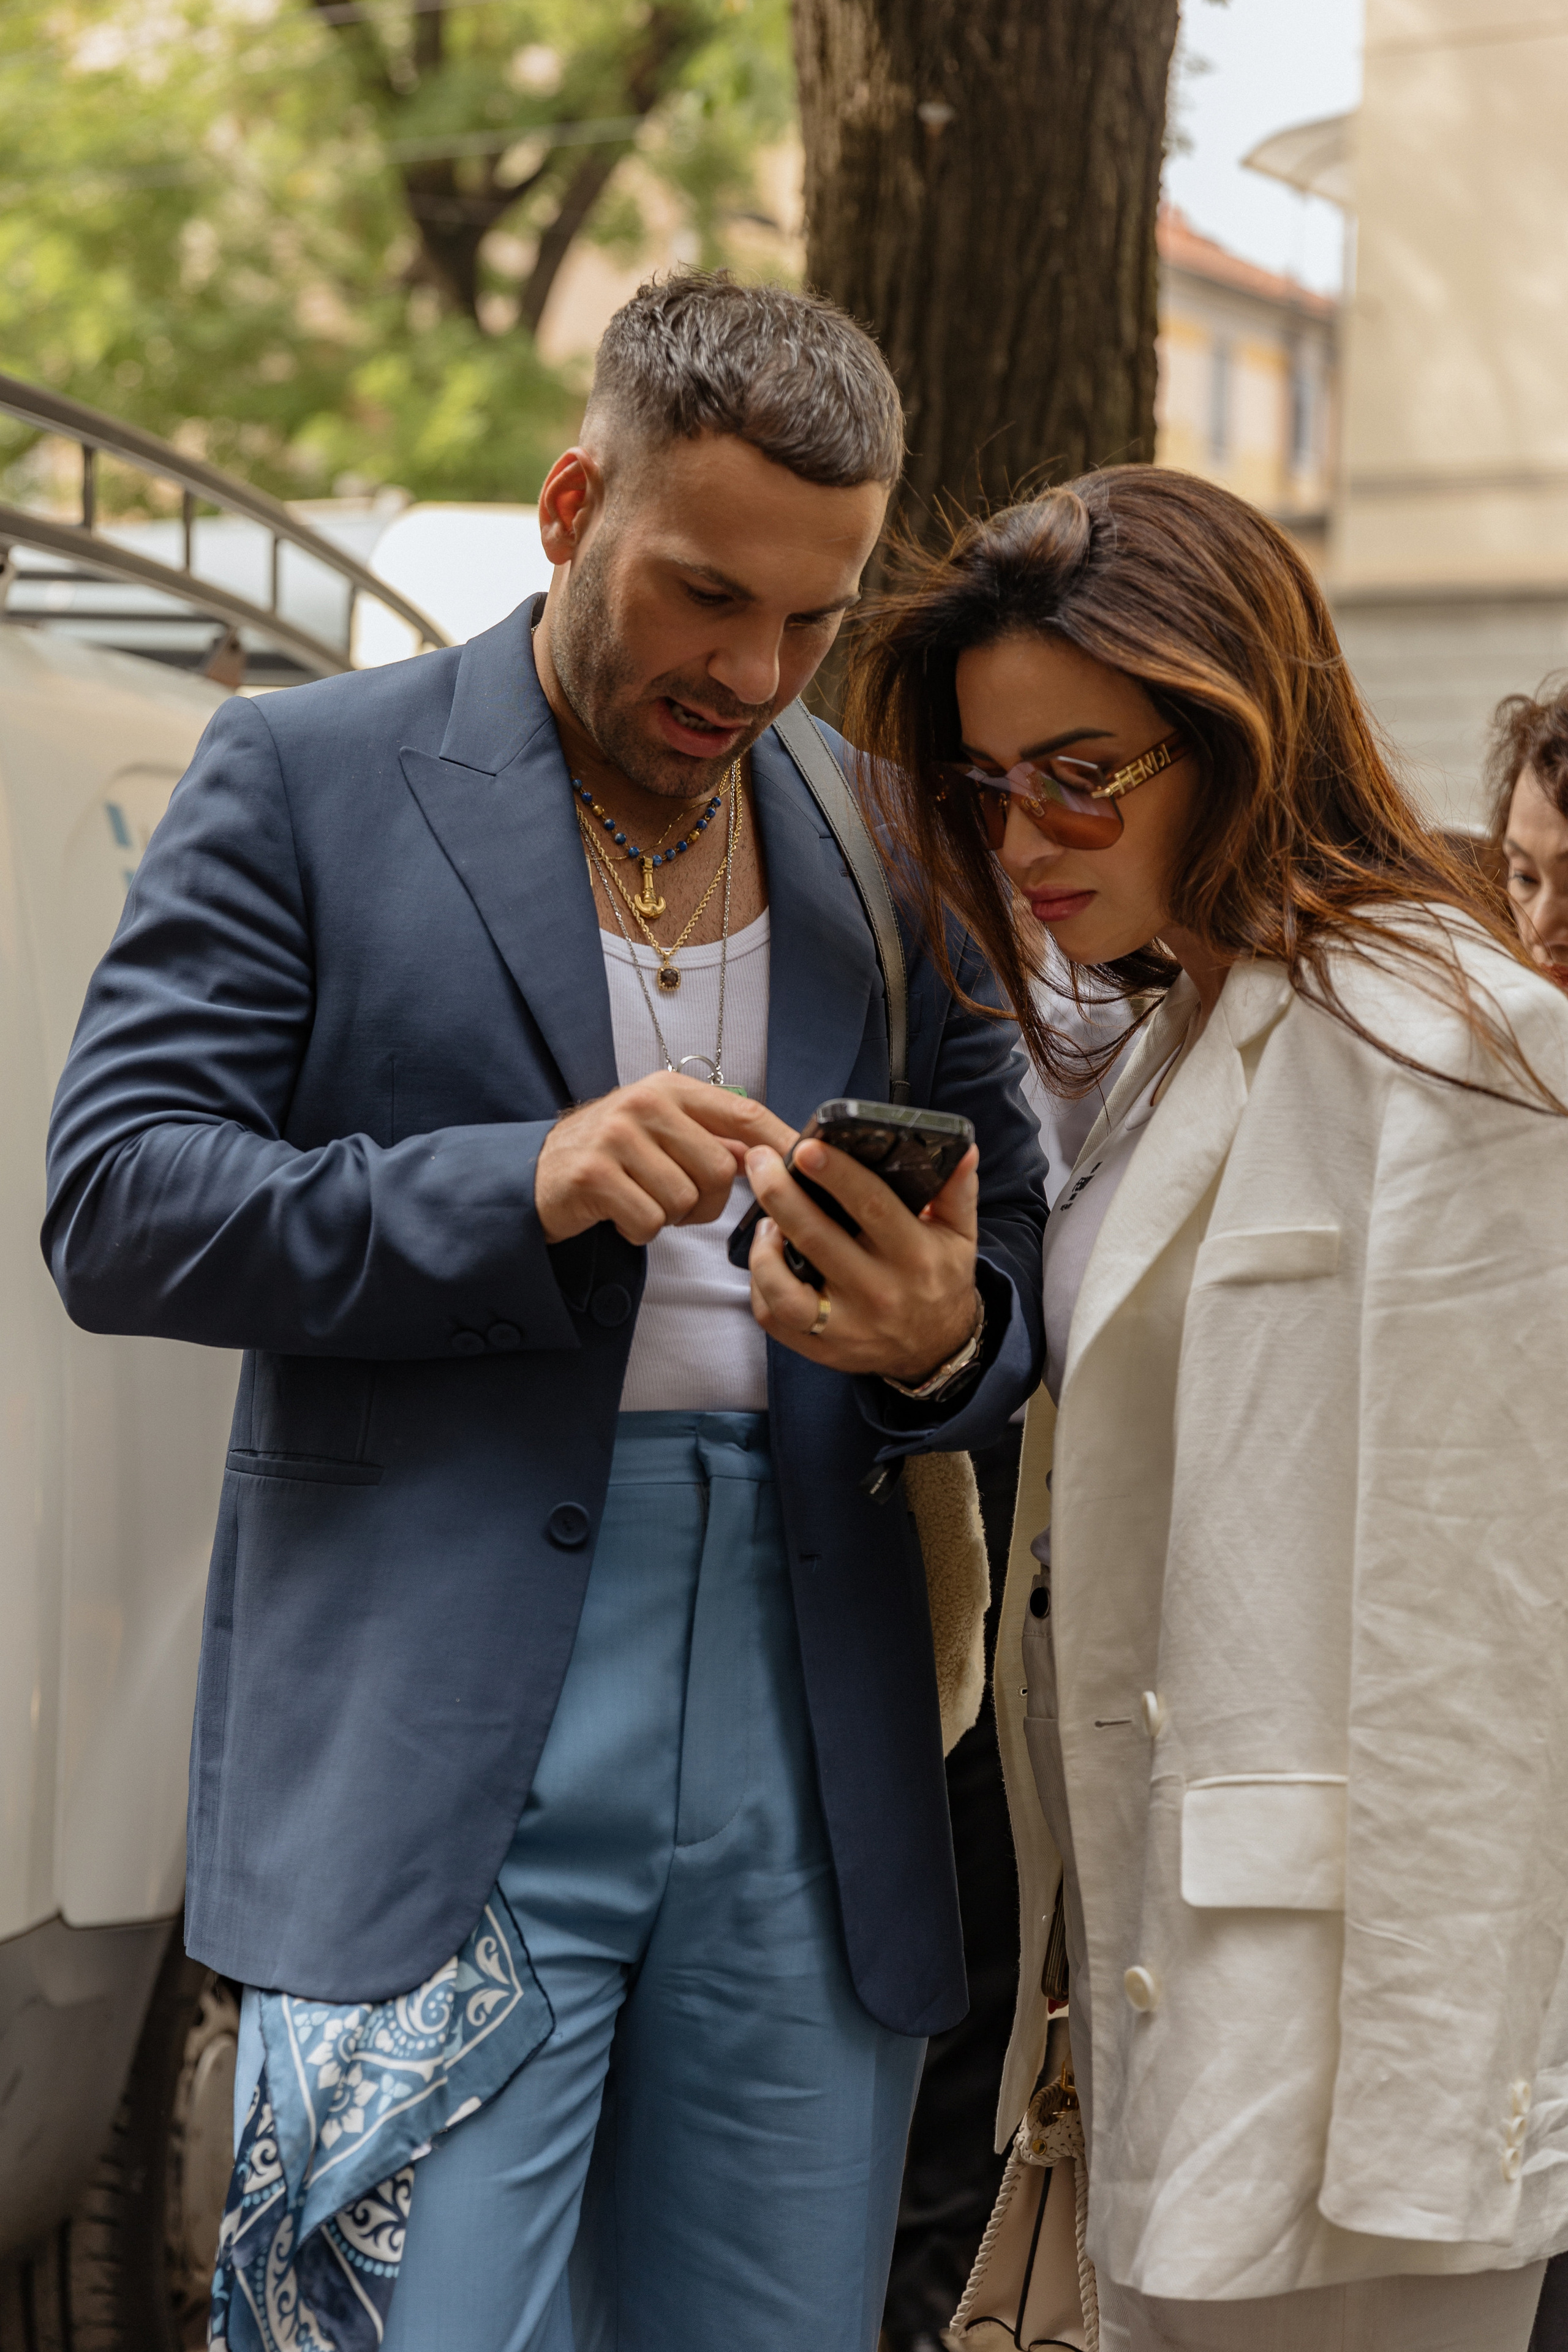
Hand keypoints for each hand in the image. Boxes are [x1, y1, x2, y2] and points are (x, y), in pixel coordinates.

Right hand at [536, 1072, 795, 1245]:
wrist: (539, 1174)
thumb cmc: (614, 1156)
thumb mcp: (663, 1133)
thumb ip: (713, 1139)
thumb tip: (770, 1155)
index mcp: (670, 1089)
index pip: (742, 1112)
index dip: (779, 1140)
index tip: (803, 1165)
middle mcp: (644, 1104)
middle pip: (719, 1167)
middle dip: (708, 1201)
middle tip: (678, 1202)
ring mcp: (616, 1137)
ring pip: (685, 1199)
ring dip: (671, 1217)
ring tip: (644, 1202)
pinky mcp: (594, 1175)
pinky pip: (649, 1221)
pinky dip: (642, 1232)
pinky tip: (622, 1215)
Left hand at [744, 1137, 981, 1381]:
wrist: (938, 1347)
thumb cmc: (940, 1278)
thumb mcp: (960, 1235)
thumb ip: (957, 1190)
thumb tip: (962, 1147)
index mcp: (915, 1256)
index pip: (871, 1206)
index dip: (836, 1174)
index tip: (807, 1147)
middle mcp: (880, 1292)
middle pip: (817, 1239)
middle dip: (780, 1195)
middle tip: (760, 1162)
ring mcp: (848, 1326)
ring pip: (786, 1292)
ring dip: (763, 1250)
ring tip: (764, 1221)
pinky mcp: (823, 1348)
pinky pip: (775, 1318)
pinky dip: (760, 1286)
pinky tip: (767, 1259)